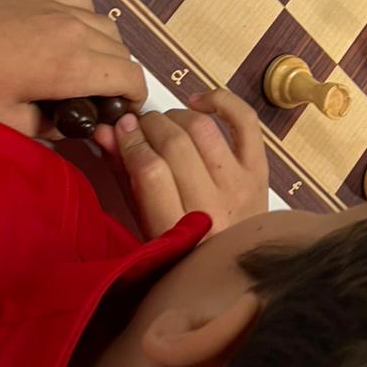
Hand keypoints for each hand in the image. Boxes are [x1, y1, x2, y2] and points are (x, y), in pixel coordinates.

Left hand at [0, 0, 146, 136]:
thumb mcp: (7, 121)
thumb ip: (50, 127)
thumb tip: (71, 126)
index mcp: (71, 66)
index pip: (130, 76)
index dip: (135, 98)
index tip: (122, 112)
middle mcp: (75, 30)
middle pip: (123, 51)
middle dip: (120, 77)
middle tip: (98, 100)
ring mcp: (58, 7)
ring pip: (107, 25)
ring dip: (106, 49)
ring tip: (83, 70)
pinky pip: (83, 3)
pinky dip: (87, 21)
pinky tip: (67, 38)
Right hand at [108, 89, 268, 239]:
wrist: (232, 265)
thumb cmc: (184, 247)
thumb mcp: (144, 221)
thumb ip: (124, 175)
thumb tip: (106, 132)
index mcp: (180, 231)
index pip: (151, 172)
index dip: (130, 142)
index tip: (119, 129)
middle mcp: (214, 208)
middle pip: (175, 145)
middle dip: (149, 126)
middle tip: (138, 126)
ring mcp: (240, 186)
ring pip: (203, 129)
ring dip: (176, 115)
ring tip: (163, 123)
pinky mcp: (259, 171)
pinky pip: (245, 120)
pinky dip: (221, 101)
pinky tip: (198, 104)